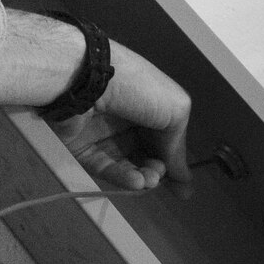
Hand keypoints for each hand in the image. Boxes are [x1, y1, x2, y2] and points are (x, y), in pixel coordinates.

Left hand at [52, 38, 192, 194]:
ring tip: (149, 180)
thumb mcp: (174, 109)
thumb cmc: (138, 88)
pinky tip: (136, 181)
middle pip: (143, 154)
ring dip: (141, 177)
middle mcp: (122, 118)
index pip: (161, 137)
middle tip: (160, 175)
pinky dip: (121, 177)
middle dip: (156, 170)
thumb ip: (177, 144)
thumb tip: (184, 178)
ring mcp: (99, 133)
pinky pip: (102, 166)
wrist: (87, 80)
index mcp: (146, 103)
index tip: (182, 184)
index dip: (171, 159)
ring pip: (124, 164)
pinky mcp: (79, 146)